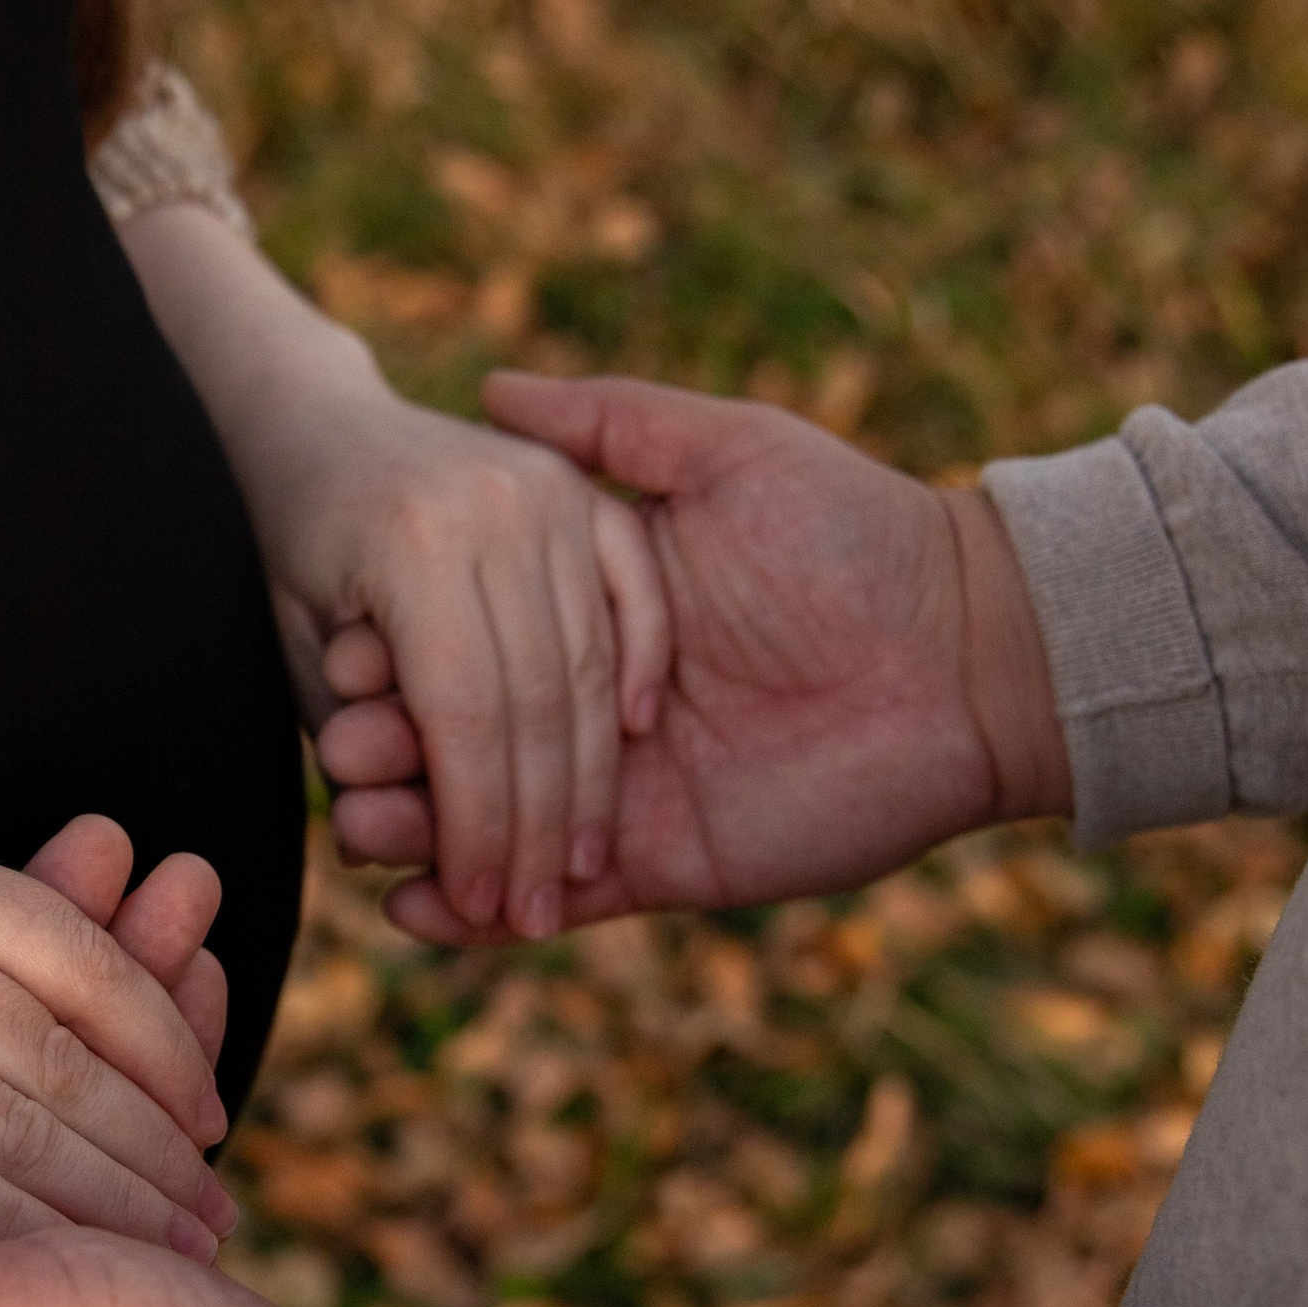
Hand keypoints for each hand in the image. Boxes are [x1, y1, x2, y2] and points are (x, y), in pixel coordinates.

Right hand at [0, 803, 237, 1250]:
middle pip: (61, 1049)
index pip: (71, 955)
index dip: (157, 1040)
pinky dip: (4, 1238)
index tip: (202, 1107)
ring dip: (103, 1203)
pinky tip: (50, 1280)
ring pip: (8, 1124)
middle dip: (153, 1143)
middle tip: (217, 1208)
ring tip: (169, 1257)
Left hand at [255, 379, 670, 938]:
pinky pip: (632, 590)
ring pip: (589, 660)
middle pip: (539, 698)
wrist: (317, 425)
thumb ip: (349, 744)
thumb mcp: (296, 646)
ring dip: (591, 777)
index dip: (479, 824)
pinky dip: (638, 666)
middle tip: (536, 912)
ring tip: (579, 866)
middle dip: (539, 826)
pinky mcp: (579, 487)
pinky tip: (633, 745)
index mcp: (413, 545)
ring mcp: (547, 489)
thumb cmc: (291, 555)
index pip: (466, 716)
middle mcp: (494, 509)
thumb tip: (388, 865)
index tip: (483, 906)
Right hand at [319, 374, 1071, 938]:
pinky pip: (552, 902)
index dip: (398, 657)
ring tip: (359, 826)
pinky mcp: (658, 865)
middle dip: (390, 752)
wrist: (968, 654)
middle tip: (339, 755)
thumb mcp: (731, 452)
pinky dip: (473, 918)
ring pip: (488, 824)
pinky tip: (412, 911)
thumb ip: (613, 426)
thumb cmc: (858, 536)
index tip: (340, 657)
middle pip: (460, 738)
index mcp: (600, 615)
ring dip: (414, 832)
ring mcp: (623, 793)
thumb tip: (494, 389)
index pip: (469, 642)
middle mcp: (598, 707)